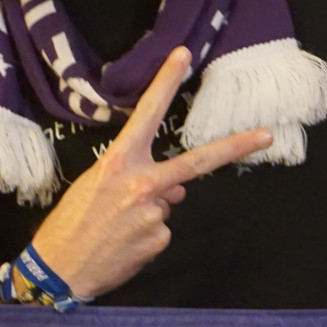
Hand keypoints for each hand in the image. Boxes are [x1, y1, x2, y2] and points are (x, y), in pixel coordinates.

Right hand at [30, 48, 272, 299]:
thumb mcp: (93, 185)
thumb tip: (175, 188)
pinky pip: (162, 229)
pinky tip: (123, 242)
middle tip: (267, 135)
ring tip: (117, 225)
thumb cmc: (69, 222)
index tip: (184, 56)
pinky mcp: (160, 239)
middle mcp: (143, 184)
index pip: (148, 114)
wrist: (59, 269)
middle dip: (236, 147)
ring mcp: (156, 214)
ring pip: (168, 202)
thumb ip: (135, 177)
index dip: (165, 83)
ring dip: (150, 210)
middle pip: (197, 161)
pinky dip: (146, 234)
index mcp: (119, 162)